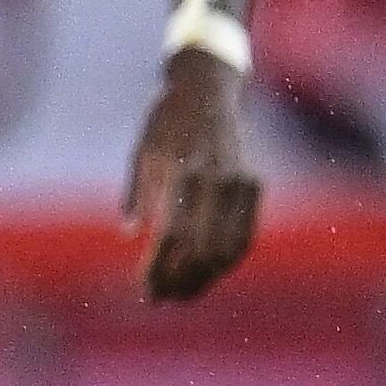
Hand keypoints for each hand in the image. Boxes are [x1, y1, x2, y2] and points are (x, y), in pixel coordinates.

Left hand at [123, 49, 261, 301]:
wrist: (208, 87)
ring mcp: (239, 183)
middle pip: (201, 254)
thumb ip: (138, 196)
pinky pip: (246, 234)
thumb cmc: (167, 120)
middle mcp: (212, 181)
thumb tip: (131, 235)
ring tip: (186, 292)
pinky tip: (209, 270)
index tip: (146, 293)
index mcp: (179, 174)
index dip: (157, 273)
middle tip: (164, 298)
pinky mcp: (254, 184)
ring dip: (207, 278)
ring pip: (229, 250)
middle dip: (182, 283)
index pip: (169, 241)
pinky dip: (228, 259)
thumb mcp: (142, 153)